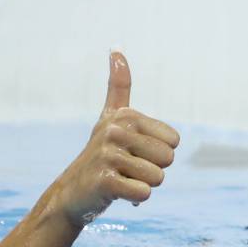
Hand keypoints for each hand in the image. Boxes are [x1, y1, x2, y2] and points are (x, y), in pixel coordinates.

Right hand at [54, 52, 179, 226]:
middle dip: (152, 169)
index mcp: (125, 115)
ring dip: (142, 184)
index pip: (174, 141)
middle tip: (127, 168)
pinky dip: (135, 198)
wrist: (73, 192)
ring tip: (121, 178)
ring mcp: (108, 155)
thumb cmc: (102, 154)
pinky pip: (144, 193)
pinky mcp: (104, 181)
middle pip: (168, 159)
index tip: (134, 151)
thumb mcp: (110, 117)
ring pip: (158, 178)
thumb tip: (116, 48)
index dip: (158, 152)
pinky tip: (116, 193)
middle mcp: (115, 131)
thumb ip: (118, 85)